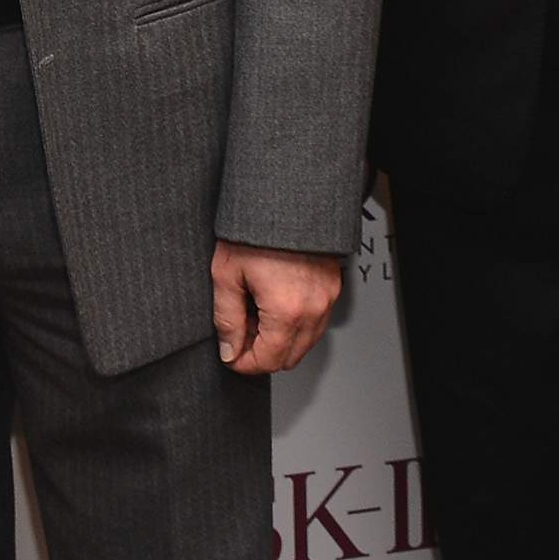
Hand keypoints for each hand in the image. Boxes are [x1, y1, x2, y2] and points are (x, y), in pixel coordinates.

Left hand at [209, 240, 343, 375]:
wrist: (286, 196)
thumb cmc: (255, 227)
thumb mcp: (227, 274)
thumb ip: (227, 318)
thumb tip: (230, 349)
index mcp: (287, 310)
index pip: (268, 360)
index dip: (244, 363)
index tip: (230, 355)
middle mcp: (313, 308)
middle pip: (290, 357)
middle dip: (262, 354)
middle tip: (239, 334)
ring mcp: (327, 298)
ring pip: (306, 342)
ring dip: (280, 340)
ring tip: (254, 314)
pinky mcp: (332, 287)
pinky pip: (316, 321)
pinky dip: (295, 324)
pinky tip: (273, 304)